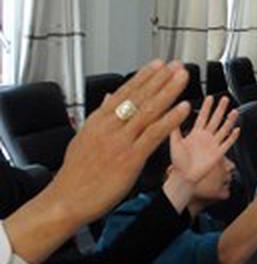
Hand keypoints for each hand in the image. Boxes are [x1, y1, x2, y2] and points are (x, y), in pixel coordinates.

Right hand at [46, 61, 190, 225]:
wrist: (67, 199)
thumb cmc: (76, 174)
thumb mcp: (84, 139)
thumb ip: (100, 118)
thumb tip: (108, 98)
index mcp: (97, 121)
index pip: (124, 92)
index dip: (144, 77)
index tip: (158, 65)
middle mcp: (109, 127)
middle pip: (139, 96)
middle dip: (160, 79)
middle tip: (176, 65)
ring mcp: (120, 141)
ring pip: (149, 110)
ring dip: (169, 92)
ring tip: (182, 77)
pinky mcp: (130, 157)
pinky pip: (155, 134)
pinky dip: (170, 119)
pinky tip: (182, 107)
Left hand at [169, 95, 238, 183]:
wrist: (184, 177)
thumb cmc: (178, 162)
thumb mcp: (174, 143)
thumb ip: (175, 129)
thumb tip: (173, 115)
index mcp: (195, 134)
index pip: (202, 117)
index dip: (206, 107)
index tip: (210, 98)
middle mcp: (205, 137)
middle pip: (215, 120)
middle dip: (220, 109)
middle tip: (224, 99)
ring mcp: (213, 144)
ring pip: (223, 129)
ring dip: (229, 121)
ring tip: (234, 111)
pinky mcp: (218, 153)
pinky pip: (227, 143)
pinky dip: (232, 137)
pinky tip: (237, 130)